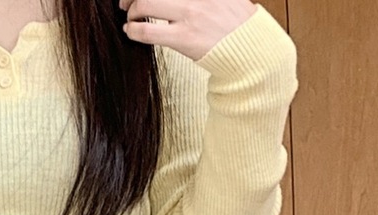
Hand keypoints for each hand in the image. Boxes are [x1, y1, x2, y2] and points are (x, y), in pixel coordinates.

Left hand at [120, 0, 256, 61]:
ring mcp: (189, 13)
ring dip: (132, 9)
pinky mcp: (184, 38)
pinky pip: (147, 32)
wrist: (251, 47)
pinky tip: (130, 31)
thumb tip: (173, 0)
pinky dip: (133, 30)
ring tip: (130, 16)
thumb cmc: (236, 21)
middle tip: (126, 1)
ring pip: (146, 3)